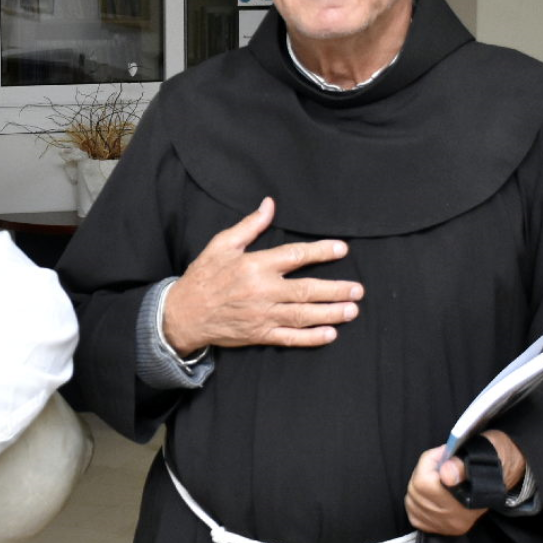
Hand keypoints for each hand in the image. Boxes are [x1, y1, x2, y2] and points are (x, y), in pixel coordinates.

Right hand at [160, 197, 361, 355]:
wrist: (184, 314)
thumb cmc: (203, 276)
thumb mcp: (222, 244)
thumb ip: (250, 225)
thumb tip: (270, 204)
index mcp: (255, 265)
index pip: (295, 256)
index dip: (321, 252)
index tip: (342, 249)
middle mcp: (262, 291)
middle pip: (307, 289)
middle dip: (336, 289)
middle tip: (358, 289)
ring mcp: (263, 315)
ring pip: (303, 315)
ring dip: (331, 313)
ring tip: (352, 310)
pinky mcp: (260, 335)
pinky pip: (290, 338)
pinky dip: (311, 338)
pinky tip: (330, 334)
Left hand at [405, 429, 526, 535]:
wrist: (502, 476)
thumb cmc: (493, 460)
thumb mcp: (485, 451)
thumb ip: (462, 463)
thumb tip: (446, 474)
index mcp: (469, 500)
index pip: (427, 483)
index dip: (430, 461)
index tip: (443, 453)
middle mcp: (457, 519)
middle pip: (417, 490)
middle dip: (424, 469)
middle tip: (441, 461)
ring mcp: (447, 526)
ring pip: (412, 500)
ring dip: (419, 483)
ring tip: (438, 475)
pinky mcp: (439, 529)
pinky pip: (414, 514)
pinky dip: (417, 499)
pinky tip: (432, 491)